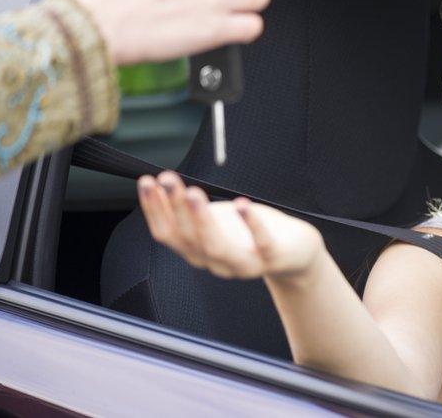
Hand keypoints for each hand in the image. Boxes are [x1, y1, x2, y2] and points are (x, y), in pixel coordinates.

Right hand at [137, 171, 323, 279]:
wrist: (294, 254)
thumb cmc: (250, 234)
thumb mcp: (216, 221)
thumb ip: (189, 211)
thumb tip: (158, 183)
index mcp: (199, 252)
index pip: (168, 234)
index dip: (154, 209)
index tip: (147, 182)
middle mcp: (217, 262)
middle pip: (189, 239)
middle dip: (174, 208)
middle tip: (167, 180)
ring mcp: (245, 262)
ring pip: (216, 247)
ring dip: (201, 219)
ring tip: (193, 193)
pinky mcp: (272, 257)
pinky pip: (261, 243)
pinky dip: (250, 224)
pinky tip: (241, 203)